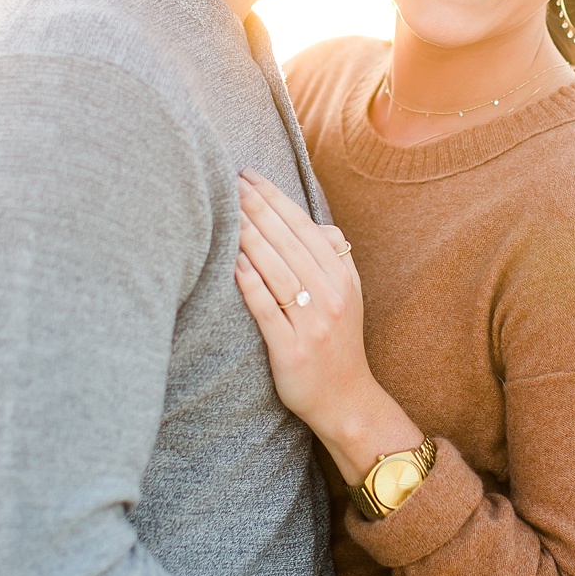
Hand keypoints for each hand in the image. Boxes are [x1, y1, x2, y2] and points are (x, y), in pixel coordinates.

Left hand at [233, 171, 419, 479]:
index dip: (275, 198)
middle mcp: (331, 295)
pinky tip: (232, 262)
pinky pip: (268, 310)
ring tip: (226, 213)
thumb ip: (335, 258)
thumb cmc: (337, 341)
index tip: (248, 176)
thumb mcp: (349, 295)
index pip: (304, 226)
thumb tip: (319, 225)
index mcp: (342, 276)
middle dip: (257, 208)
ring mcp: (313, 323)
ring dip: (250, 238)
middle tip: (230, 183)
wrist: (346, 399)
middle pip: (289, 242)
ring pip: (278, 271)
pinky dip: (250, 283)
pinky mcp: (292, 350)